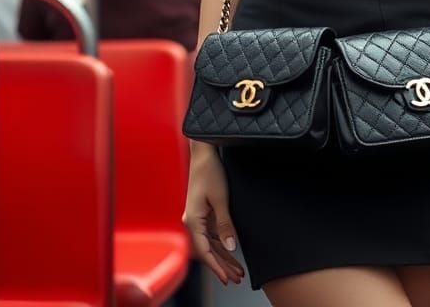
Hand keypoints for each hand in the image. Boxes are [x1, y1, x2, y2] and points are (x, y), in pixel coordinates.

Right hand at [183, 147, 244, 285]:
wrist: (203, 152)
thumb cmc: (209, 171)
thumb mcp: (221, 198)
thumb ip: (225, 225)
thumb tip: (231, 247)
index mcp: (193, 220)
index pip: (205, 251)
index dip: (216, 266)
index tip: (227, 278)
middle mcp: (192, 221)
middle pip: (208, 250)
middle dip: (223, 265)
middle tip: (237, 277)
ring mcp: (197, 217)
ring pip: (211, 243)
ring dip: (223, 256)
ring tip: (237, 269)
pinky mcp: (203, 212)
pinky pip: (212, 234)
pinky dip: (222, 244)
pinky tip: (231, 251)